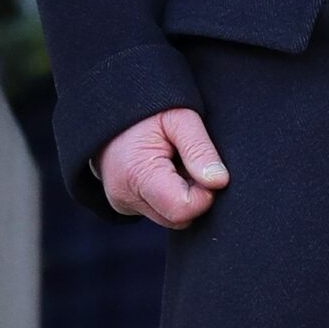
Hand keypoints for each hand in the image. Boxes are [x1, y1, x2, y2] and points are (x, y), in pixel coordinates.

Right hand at [98, 107, 229, 228]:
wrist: (109, 109)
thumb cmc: (147, 111)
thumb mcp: (180, 117)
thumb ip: (200, 149)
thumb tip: (219, 182)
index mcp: (137, 174)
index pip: (183, 210)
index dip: (205, 193)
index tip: (204, 169)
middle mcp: (125, 197)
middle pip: (180, 218)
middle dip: (195, 194)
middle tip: (188, 162)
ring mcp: (123, 204)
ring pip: (172, 218)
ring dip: (183, 195)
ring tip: (175, 163)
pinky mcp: (126, 206)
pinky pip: (161, 212)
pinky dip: (170, 196)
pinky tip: (166, 171)